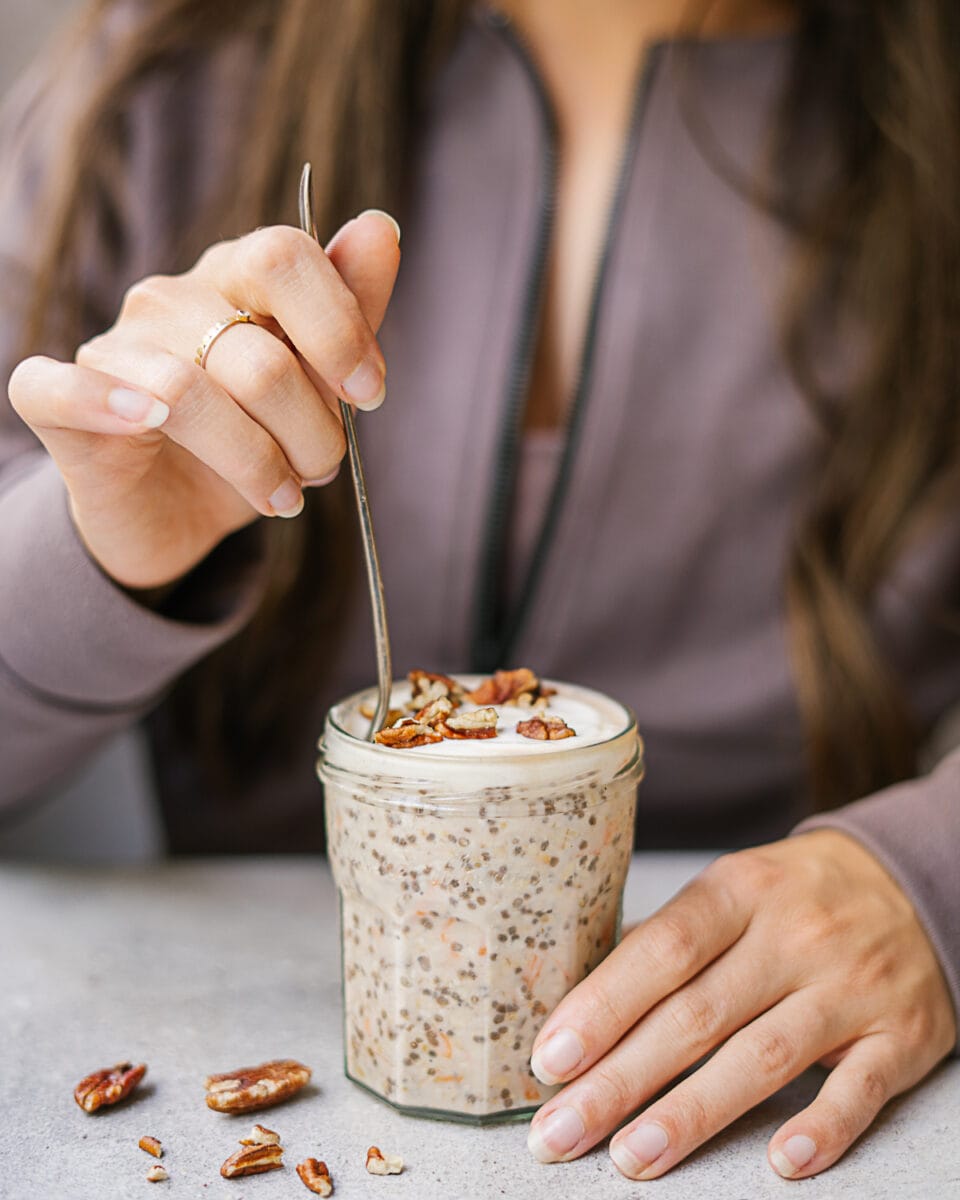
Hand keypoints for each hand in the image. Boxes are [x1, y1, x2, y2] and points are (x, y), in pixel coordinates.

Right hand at [8, 210, 400, 588]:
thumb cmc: (253, 443)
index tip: (369, 396)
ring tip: (281, 496)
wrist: (178, 515)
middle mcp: (170, 301)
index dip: (339, 330)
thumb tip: (381, 227)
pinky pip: (59, 389)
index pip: (284, 257)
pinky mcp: (59, 405)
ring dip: (256, 462)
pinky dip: (103, 405)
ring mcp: (114, 350)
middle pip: (260, 356)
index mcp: (234, 280)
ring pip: (188, 394)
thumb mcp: (317, 389)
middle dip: (312, 432)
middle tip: (320, 470)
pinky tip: (146, 425)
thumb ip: (351, 313)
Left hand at [527, 830, 955, 1179]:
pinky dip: (823, 1126)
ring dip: (694, 1112)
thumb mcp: (734, 889)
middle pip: (696, 1014)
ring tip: (633, 1155)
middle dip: (620, 1079)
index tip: (550, 1059)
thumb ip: (670, 940)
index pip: (662, 950)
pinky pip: (860, 1088)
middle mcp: (793, 935)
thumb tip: (586, 1001)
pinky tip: (782, 1160)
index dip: (602, 1006)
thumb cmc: (796, 895)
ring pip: (764, 1056)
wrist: (911, 882)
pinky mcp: (900, 1035)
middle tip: (562, 1132)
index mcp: (740, 890)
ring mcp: (849, 987)